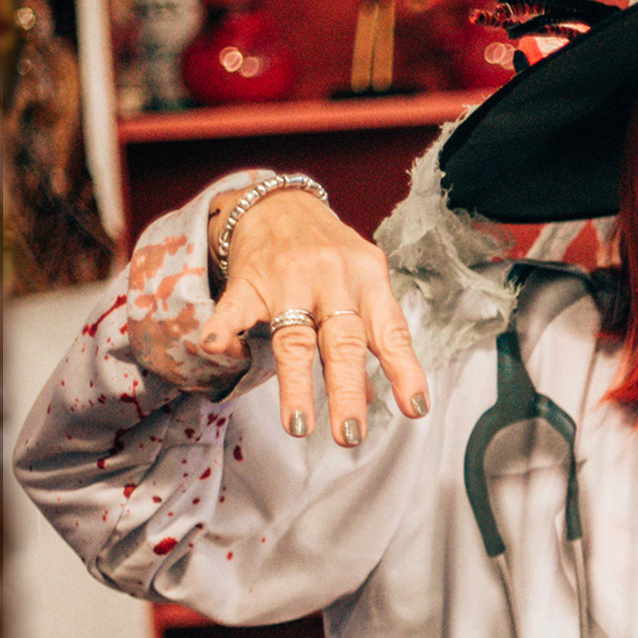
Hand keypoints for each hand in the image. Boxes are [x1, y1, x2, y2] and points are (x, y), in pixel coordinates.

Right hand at [200, 187, 428, 443]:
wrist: (281, 202)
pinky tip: (221, 352)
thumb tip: (385, 396)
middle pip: (343, 342)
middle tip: (351, 435)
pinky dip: (226, 333)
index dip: (404, 371)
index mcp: (369, 282)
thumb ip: (374, 334)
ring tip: (299, 426)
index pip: (391, 332)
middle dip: (348, 392)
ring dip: (296, 384)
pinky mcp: (248, 281)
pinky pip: (235, 310)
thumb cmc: (332, 252)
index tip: (414, 408)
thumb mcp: (365, 283)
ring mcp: (289, 280)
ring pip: (294, 337)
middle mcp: (333, 280)